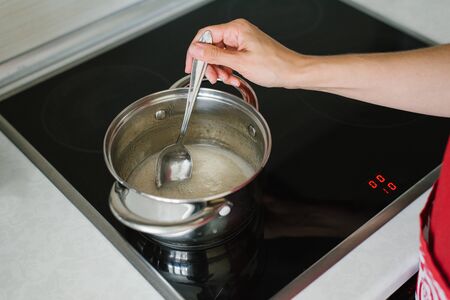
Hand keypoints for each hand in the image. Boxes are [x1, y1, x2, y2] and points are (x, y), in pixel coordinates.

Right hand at [185, 19, 305, 87]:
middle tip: (213, 78)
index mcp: (236, 29)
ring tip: (228, 80)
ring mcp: (241, 42)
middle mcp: (238, 32)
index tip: (191, 67)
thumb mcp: (240, 62)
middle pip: (211, 46)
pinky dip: (228, 71)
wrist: (292, 73)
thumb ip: (214, 55)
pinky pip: (229, 60)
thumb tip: (196, 49)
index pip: (204, 35)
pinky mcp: (245, 51)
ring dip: (220, 70)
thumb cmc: (274, 66)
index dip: (195, 52)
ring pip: (219, 55)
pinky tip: (234, 79)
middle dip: (210, 65)